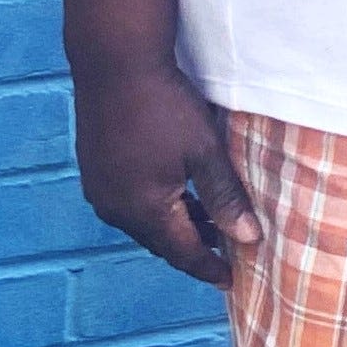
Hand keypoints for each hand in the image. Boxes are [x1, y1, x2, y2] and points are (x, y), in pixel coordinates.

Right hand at [72, 59, 260, 285]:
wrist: (115, 66)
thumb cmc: (166, 107)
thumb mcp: (205, 152)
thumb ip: (226, 198)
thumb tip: (250, 238)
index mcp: (143, 210)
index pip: (183, 252)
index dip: (209, 267)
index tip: (233, 280)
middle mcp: (114, 209)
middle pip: (161, 241)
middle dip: (194, 248)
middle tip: (226, 252)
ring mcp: (100, 190)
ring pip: (144, 222)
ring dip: (175, 226)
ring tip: (211, 224)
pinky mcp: (96, 171)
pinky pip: (129, 203)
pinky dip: (157, 207)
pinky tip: (177, 196)